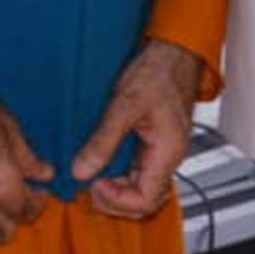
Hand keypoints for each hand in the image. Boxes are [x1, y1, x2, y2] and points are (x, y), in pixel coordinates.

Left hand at [72, 39, 203, 219]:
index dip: (117, 200)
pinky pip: (139, 172)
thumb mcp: (125, 104)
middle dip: (115, 201)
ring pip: (141, 188)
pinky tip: (103, 164)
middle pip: (144, 201)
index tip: (94, 184)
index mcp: (168, 152)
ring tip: (93, 177)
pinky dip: (120, 176)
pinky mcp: (154, 144)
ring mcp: (162, 152)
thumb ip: (103, 140)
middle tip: (89, 186)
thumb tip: (82, 171)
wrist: (172, 52)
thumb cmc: (158, 71)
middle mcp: (168, 157)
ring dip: (116, 190)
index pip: (145, 200)